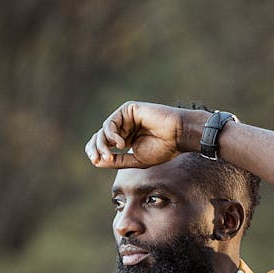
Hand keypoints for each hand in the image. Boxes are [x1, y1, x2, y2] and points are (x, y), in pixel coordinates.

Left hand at [84, 101, 205, 168]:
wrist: (178, 135)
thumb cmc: (162, 149)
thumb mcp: (136, 160)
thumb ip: (117, 161)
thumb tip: (96, 163)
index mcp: (126, 139)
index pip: (104, 145)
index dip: (96, 153)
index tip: (95, 162)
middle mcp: (124, 128)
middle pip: (100, 137)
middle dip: (96, 149)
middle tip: (97, 159)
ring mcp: (125, 118)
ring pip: (103, 131)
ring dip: (103, 145)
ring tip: (109, 155)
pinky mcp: (127, 109)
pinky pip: (111, 123)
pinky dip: (112, 135)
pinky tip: (121, 145)